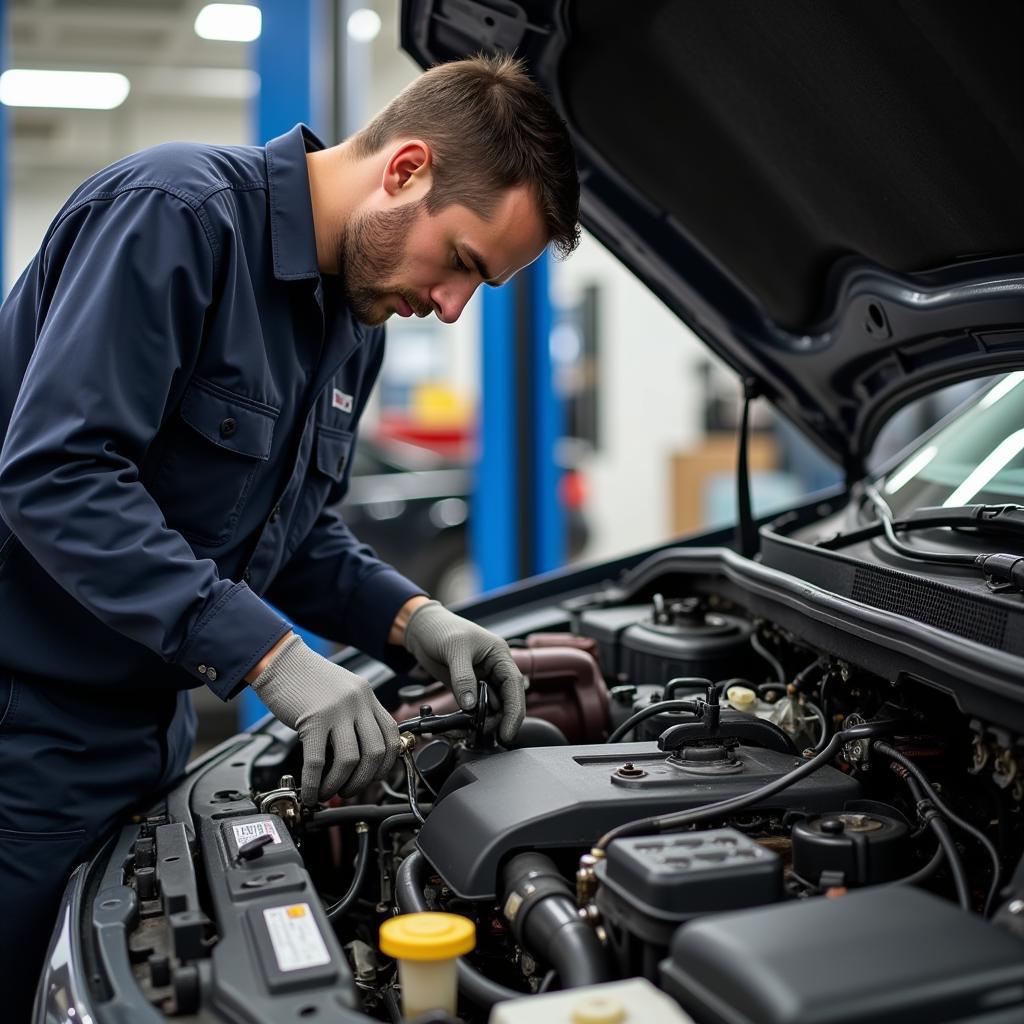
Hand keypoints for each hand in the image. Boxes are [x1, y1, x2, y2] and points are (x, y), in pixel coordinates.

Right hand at [249, 635, 400, 804]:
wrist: (279, 660)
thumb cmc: (305, 678)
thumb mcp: (341, 692)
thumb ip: (354, 716)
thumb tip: (357, 756)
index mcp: (367, 695)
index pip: (392, 734)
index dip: (386, 763)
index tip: (374, 777)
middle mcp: (358, 701)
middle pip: (376, 751)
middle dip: (365, 779)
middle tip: (351, 790)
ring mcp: (337, 710)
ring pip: (351, 760)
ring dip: (341, 784)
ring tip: (329, 792)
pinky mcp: (313, 719)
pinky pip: (318, 761)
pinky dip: (315, 783)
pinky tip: (310, 792)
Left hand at [402, 601, 525, 744]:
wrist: (421, 629)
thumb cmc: (441, 629)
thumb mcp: (454, 649)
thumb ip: (463, 678)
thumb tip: (470, 705)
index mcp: (499, 654)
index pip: (514, 685)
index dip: (514, 711)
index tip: (507, 732)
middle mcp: (495, 668)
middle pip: (507, 699)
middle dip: (499, 719)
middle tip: (484, 733)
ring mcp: (482, 679)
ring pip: (492, 706)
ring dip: (485, 720)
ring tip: (472, 730)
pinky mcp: (469, 687)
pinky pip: (476, 706)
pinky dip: (472, 717)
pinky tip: (465, 724)